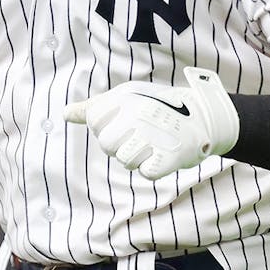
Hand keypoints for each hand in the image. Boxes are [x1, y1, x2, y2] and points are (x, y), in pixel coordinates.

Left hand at [63, 68, 239, 179]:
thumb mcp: (125, 98)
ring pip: (124, 160)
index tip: (125, 119)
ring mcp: (153, 134)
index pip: (94, 120)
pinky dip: (154, 167)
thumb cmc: (158, 107)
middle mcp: (137, 113)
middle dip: (120, 144)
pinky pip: (146, 172)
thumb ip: (93, 109)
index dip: (106, 125)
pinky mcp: (169, 156)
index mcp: (125, 96)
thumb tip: (65, 114)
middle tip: (141, 134)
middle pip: (106, 145)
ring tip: (153, 143)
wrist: (204, 116)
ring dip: (138, 157)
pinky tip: (163, 153)